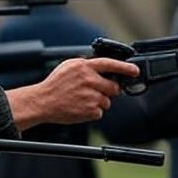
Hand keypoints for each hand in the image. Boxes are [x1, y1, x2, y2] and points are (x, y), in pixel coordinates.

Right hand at [6, 57, 139, 128]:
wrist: (42, 102)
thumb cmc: (54, 85)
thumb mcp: (68, 66)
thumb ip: (86, 65)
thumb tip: (102, 68)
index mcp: (85, 67)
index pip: (110, 64)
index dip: (125, 68)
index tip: (135, 71)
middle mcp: (89, 80)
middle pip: (113, 87)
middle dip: (108, 90)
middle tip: (95, 92)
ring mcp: (90, 96)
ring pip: (107, 101)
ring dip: (98, 102)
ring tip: (82, 101)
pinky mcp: (90, 110)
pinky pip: (99, 112)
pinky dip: (92, 112)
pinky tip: (80, 108)